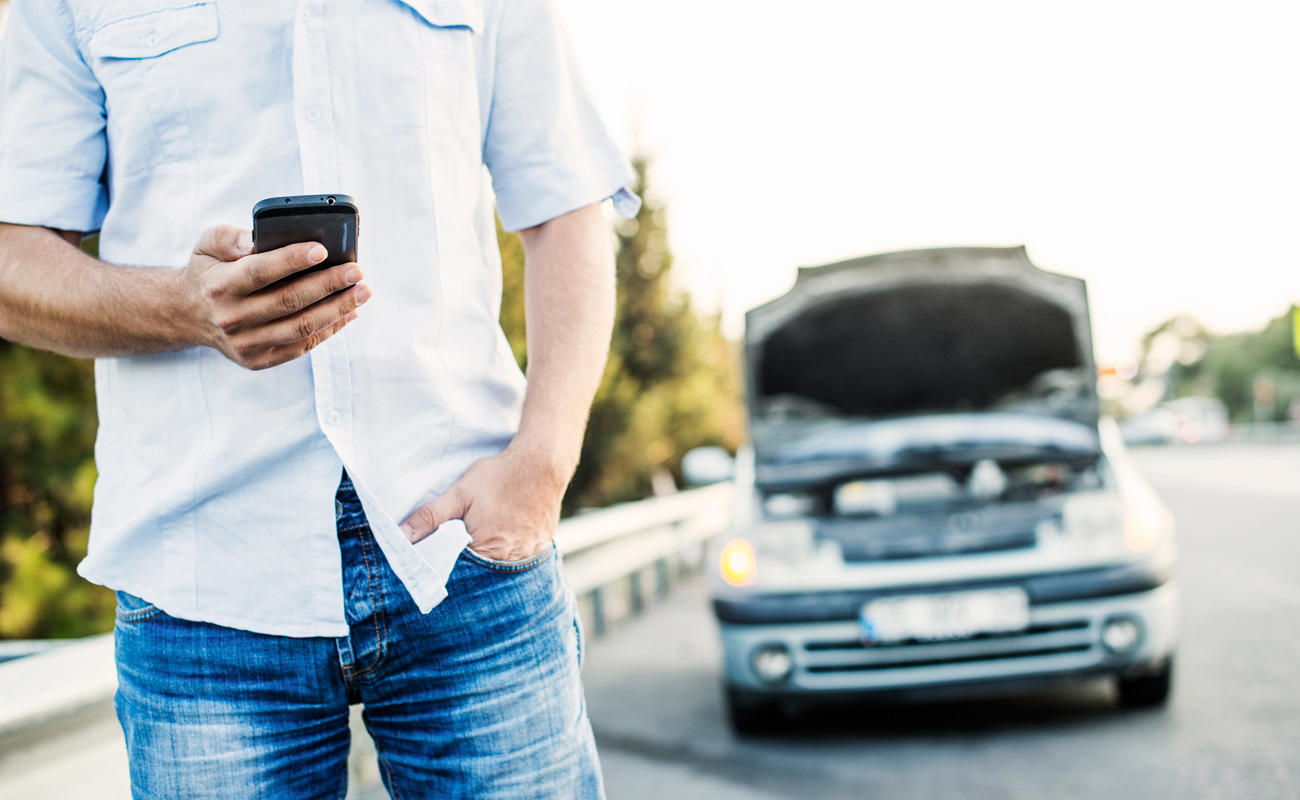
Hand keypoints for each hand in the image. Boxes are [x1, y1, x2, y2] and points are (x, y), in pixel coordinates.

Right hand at [181, 225, 369, 369]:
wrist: (188, 315)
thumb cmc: (210, 272)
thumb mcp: (207, 245)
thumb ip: (229, 237)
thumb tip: (255, 239)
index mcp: (220, 286)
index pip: (259, 272)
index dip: (292, 261)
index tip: (323, 250)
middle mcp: (231, 317)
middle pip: (288, 301)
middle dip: (328, 285)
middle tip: (357, 271)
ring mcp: (246, 343)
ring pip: (300, 327)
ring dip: (337, 309)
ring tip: (363, 291)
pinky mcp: (258, 360)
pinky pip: (301, 346)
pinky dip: (329, 329)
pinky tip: (349, 312)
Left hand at [399, 442, 570, 561]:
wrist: (542, 462)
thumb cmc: (499, 476)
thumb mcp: (459, 493)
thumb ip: (430, 517)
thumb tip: (400, 536)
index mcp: (486, 551)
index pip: (461, 575)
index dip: (451, 570)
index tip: (442, 564)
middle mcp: (510, 559)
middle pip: (484, 575)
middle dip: (472, 569)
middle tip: (465, 551)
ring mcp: (530, 554)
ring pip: (504, 570)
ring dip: (493, 564)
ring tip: (486, 544)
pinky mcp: (542, 546)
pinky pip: (523, 560)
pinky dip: (512, 555)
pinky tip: (506, 541)